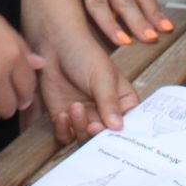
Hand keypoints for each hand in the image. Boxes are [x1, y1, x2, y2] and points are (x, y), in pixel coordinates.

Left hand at [32, 23, 138, 143]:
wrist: (54, 45)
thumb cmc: (84, 55)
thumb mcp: (102, 77)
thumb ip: (109, 102)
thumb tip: (118, 127)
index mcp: (123, 102)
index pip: (131, 126)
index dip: (125, 135)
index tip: (116, 134)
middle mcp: (105, 114)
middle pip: (107, 138)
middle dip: (99, 135)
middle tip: (93, 126)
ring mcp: (85, 117)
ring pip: (86, 139)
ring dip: (80, 129)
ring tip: (75, 108)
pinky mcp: (65, 119)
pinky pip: (66, 136)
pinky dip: (64, 130)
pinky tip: (62, 115)